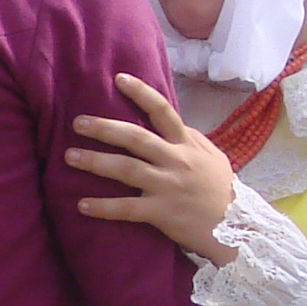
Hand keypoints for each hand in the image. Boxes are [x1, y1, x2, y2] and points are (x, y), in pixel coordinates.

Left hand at [69, 75, 240, 262]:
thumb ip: (190, 138)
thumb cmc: (220, 190)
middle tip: (77, 122)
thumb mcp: (213, 157)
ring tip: (70, 157)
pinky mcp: (162, 213)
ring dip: (96, 162)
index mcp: (187, 144)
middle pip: (136, 138)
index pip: (163, 112)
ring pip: (127, 169)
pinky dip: (104, 207)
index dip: (142, 93)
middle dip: (105, 128)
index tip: (118, 78)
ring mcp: (168, 186)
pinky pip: (127, 208)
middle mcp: (176, 160)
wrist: (237, 227)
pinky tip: (81, 205)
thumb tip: (168, 121)